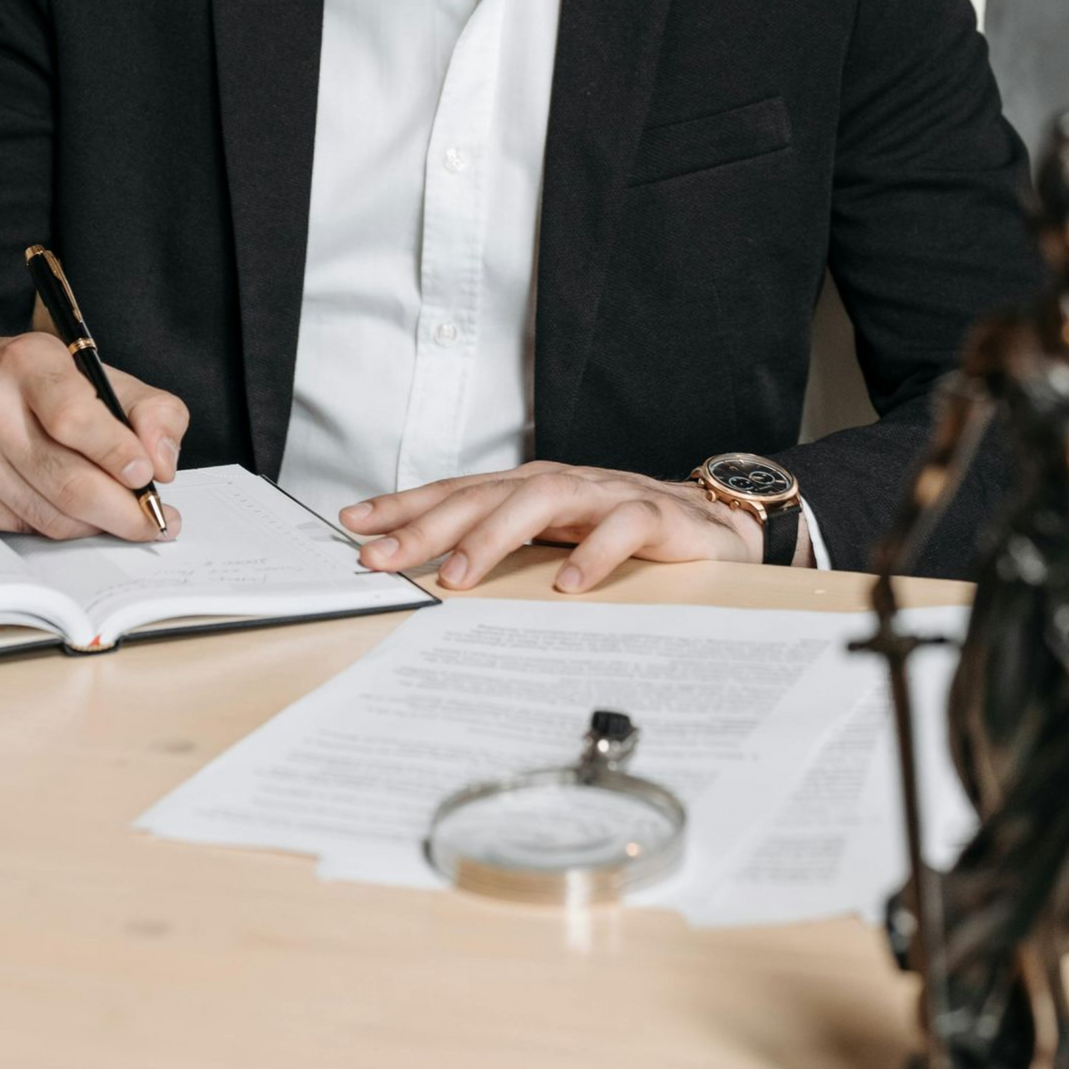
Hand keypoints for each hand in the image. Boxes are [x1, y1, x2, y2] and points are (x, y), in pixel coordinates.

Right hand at [0, 333, 189, 540]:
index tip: (147, 475)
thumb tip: (162, 464)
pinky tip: (77, 511)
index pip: (74, 418)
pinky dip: (65, 526)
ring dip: (99, 524)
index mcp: (28, 363)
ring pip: (53, 515)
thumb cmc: (33, 382)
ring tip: (125, 516)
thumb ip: (150, 410)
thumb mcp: (98, 374)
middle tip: (155, 521)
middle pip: (69, 482)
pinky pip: (29, 527)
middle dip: (124, 512)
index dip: (117, 453)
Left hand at [339, 462, 765, 592]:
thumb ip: (502, 545)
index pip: (457, 491)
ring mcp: (605, 493)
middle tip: (382, 557)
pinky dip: (592, 555)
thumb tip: (428, 567)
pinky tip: (566, 586)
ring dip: (494, 538)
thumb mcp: (553, 539)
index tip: (354, 526)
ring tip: (458, 576)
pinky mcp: (653, 514)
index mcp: (529, 487)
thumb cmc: (622, 532)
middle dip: (427, 526)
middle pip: (485, 495)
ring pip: (543, 501)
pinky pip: (620, 528)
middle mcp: (560, 482)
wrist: (714, 523)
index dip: (405, 506)